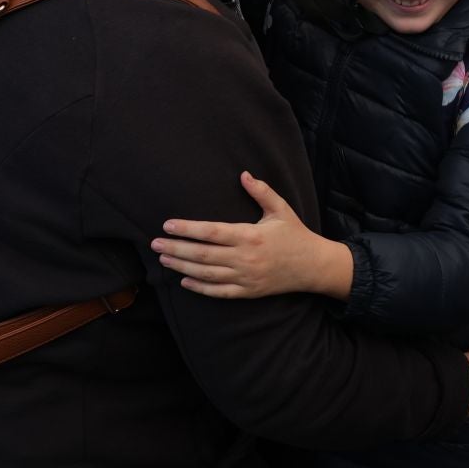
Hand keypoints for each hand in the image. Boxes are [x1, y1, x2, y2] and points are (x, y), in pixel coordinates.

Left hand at [154, 172, 353, 299]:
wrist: (313, 266)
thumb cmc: (295, 234)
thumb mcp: (280, 209)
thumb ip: (261, 191)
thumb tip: (243, 174)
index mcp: (249, 235)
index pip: (211, 232)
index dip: (187, 229)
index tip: (168, 224)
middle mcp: (245, 258)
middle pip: (202, 254)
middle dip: (176, 248)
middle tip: (155, 243)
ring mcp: (246, 277)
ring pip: (206, 274)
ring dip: (182, 267)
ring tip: (163, 259)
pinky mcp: (248, 291)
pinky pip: (219, 292)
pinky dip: (200, 288)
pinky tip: (184, 282)